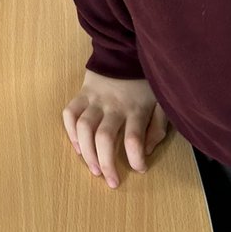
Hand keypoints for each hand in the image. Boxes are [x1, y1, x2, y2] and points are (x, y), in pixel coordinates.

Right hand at [62, 70, 167, 188]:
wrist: (125, 50)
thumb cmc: (145, 81)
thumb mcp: (161, 102)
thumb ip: (157, 128)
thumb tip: (146, 152)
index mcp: (137, 109)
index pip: (134, 139)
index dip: (135, 159)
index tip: (140, 169)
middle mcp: (114, 106)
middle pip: (104, 138)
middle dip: (106, 164)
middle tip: (111, 181)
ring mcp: (95, 99)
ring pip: (84, 128)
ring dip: (86, 153)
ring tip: (93, 169)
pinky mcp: (82, 93)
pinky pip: (69, 113)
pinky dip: (70, 132)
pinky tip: (78, 146)